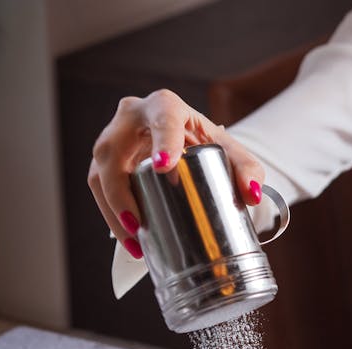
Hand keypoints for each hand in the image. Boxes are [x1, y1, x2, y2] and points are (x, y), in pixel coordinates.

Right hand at [87, 89, 264, 257]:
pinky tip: (128, 238)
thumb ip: (248, 171)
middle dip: (122, 192)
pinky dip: (111, 215)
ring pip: (100, 174)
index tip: (165, 166)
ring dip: (112, 210)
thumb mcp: (229, 153)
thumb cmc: (204, 144)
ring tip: (134, 240)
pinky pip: (98, 188)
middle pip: (115, 152)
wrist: (183, 142)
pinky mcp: (104, 162)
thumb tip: (252, 196)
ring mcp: (112, 139)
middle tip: (139, 224)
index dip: (161, 141)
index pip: (161, 119)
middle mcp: (131, 117)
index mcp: (165, 106)